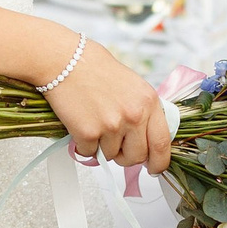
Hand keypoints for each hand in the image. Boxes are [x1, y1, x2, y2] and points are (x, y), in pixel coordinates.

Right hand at [42, 37, 170, 172]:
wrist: (64, 60)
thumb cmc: (93, 67)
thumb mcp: (132, 85)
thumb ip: (143, 110)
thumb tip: (146, 137)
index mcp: (149, 101)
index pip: (162, 143)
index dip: (159, 161)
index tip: (154, 167)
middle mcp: (134, 115)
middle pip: (137, 156)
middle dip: (125, 156)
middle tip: (114, 143)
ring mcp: (112, 125)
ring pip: (111, 156)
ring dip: (101, 146)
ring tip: (94, 121)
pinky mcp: (89, 133)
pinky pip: (89, 153)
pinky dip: (83, 144)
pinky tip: (81, 123)